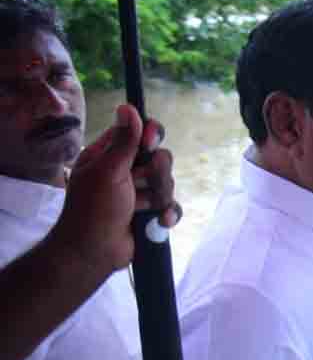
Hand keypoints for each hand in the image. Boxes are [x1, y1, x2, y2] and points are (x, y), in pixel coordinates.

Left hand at [51, 105, 180, 273]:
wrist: (93, 253)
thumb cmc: (93, 209)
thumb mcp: (108, 170)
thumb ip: (124, 140)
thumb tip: (128, 106)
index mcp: (110, 156)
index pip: (140, 133)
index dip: (151, 137)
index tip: (150, 145)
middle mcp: (126, 171)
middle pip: (161, 159)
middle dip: (156, 174)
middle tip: (140, 184)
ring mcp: (139, 193)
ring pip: (168, 183)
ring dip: (158, 197)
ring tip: (142, 209)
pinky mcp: (150, 212)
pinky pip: (171, 206)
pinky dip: (166, 214)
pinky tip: (158, 221)